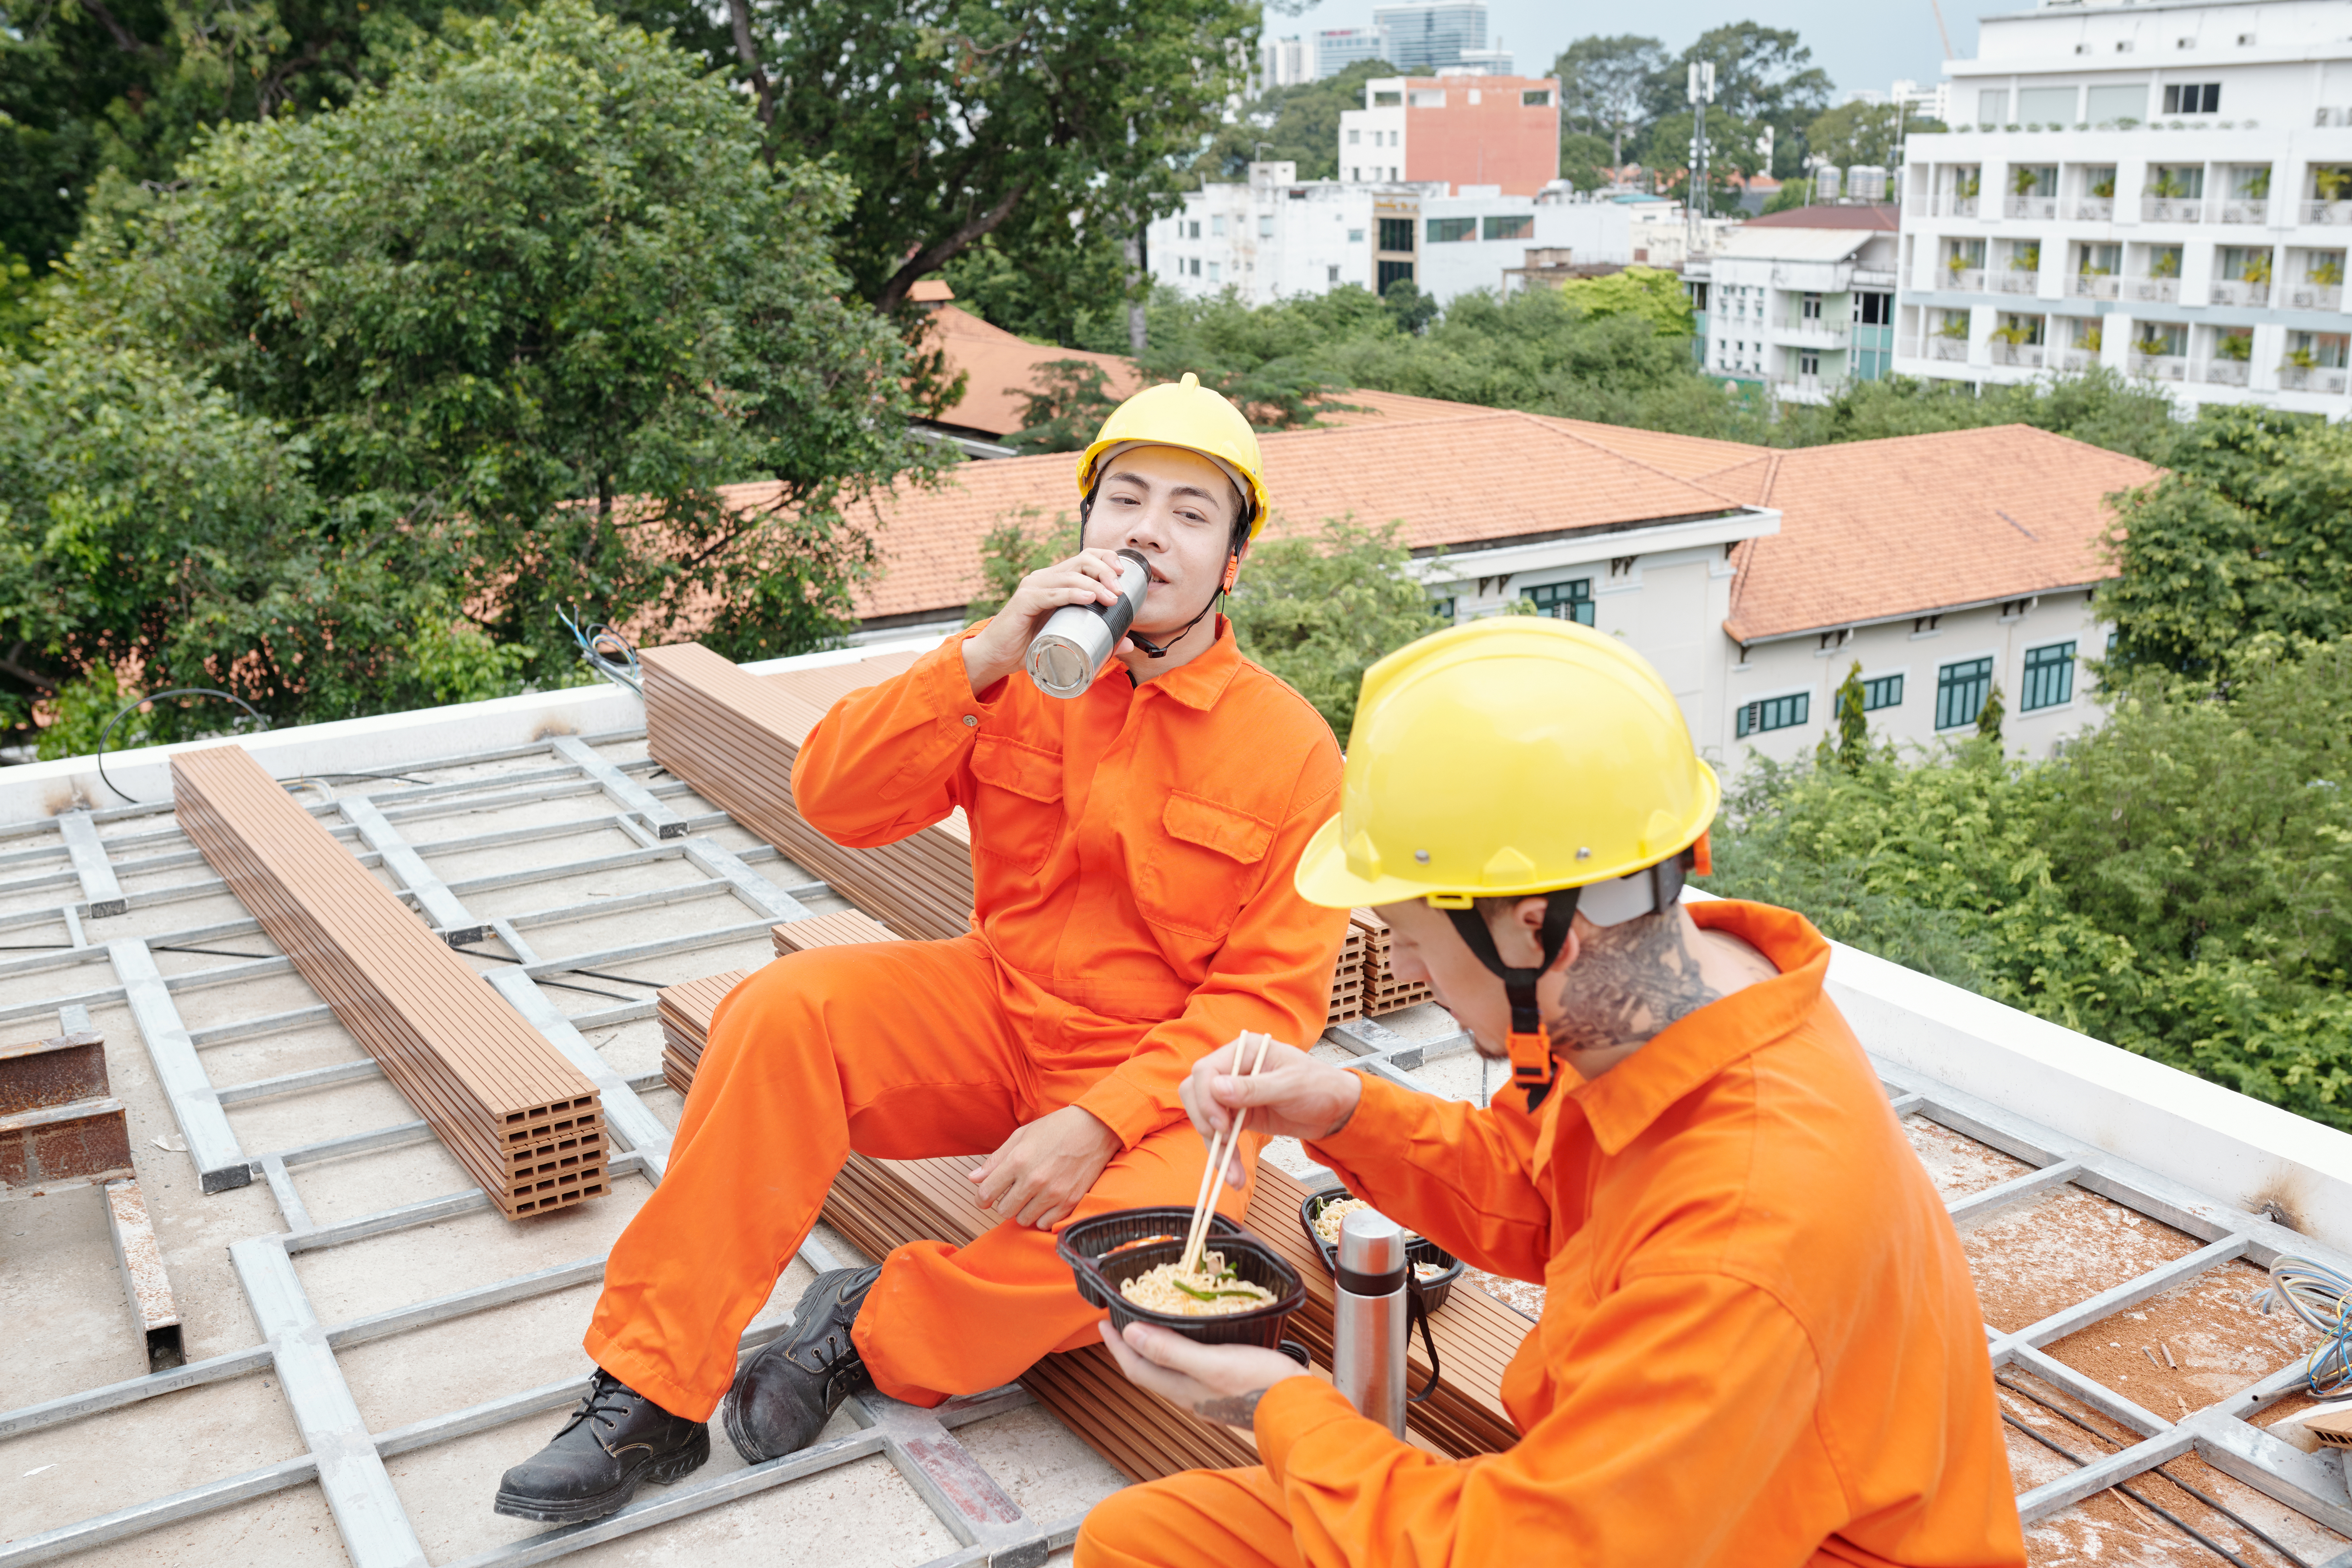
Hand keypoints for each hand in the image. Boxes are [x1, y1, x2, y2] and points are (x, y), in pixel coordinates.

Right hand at [962, 548, 1135, 692]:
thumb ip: (1098, 639)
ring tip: (1111, 598)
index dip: (1106, 558)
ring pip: (1069, 575)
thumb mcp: (1069, 639)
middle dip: (1104, 572)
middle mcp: (1044, 578)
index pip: (1085, 557)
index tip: (1122, 573)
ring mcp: (1033, 587)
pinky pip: (1050, 594)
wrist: (996, 657)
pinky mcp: (1024, 601)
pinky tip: (1088, 598)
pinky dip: (1071, 594)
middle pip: (1081, 561)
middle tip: (1119, 591)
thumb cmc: (1031, 645)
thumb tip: (1129, 645)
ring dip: (1094, 584)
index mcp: (1056, 581)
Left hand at [969, 1104, 1119, 1228]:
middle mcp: (1033, 1179)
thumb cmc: (1057, 1128)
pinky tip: (1045, 1202)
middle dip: (1005, 1203)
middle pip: (1004, 1210)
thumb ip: (996, 1159)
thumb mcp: (1021, 1136)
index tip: (985, 1199)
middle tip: (1014, 1192)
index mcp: (1018, 1160)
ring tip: (1032, 1196)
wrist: (1095, 1128)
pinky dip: (1042, 1216)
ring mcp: (1053, 1193)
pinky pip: (1045, 1224)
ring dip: (1024, 1210)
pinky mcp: (1070, 1201)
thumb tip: (974, 1178)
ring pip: (1023, 1219)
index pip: (986, 1193)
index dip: (981, 1199)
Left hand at [1097, 1321, 1308, 1428]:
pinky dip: (1178, 1353)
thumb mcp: (1212, 1361)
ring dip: (1153, 1349)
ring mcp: (1206, 1395)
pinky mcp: (1224, 1390)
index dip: (1116, 1345)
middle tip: (1121, 1322)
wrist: (1297, 1408)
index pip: (1136, 1367)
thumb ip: (1171, 1350)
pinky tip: (1189, 1341)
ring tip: (1149, 1327)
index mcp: (1181, 1389)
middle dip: (1130, 1347)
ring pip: (1168, 1371)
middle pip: (1148, 1371)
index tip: (1103, 1322)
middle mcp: (1189, 1395)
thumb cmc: (1259, 1384)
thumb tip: (1131, 1334)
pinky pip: (1188, 1371)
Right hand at [1180, 1037, 1361, 1185]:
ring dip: (1215, 1147)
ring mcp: (1234, 1095)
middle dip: (1204, 1120)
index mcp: (1244, 1051)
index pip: (1206, 1070)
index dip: (1206, 1097)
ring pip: (1205, 1119)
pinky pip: (1221, 1136)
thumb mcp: (1290, 1085)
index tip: (1221, 1123)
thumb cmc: (1319, 1086)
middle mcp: (1234, 1070)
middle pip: (1196, 1093)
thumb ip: (1253, 1088)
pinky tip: (1234, 1175)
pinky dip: (1225, 1156)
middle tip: (1223, 1141)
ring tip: (1232, 1174)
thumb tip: (1216, 1088)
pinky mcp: (1238, 1117)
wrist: (1336, 1110)